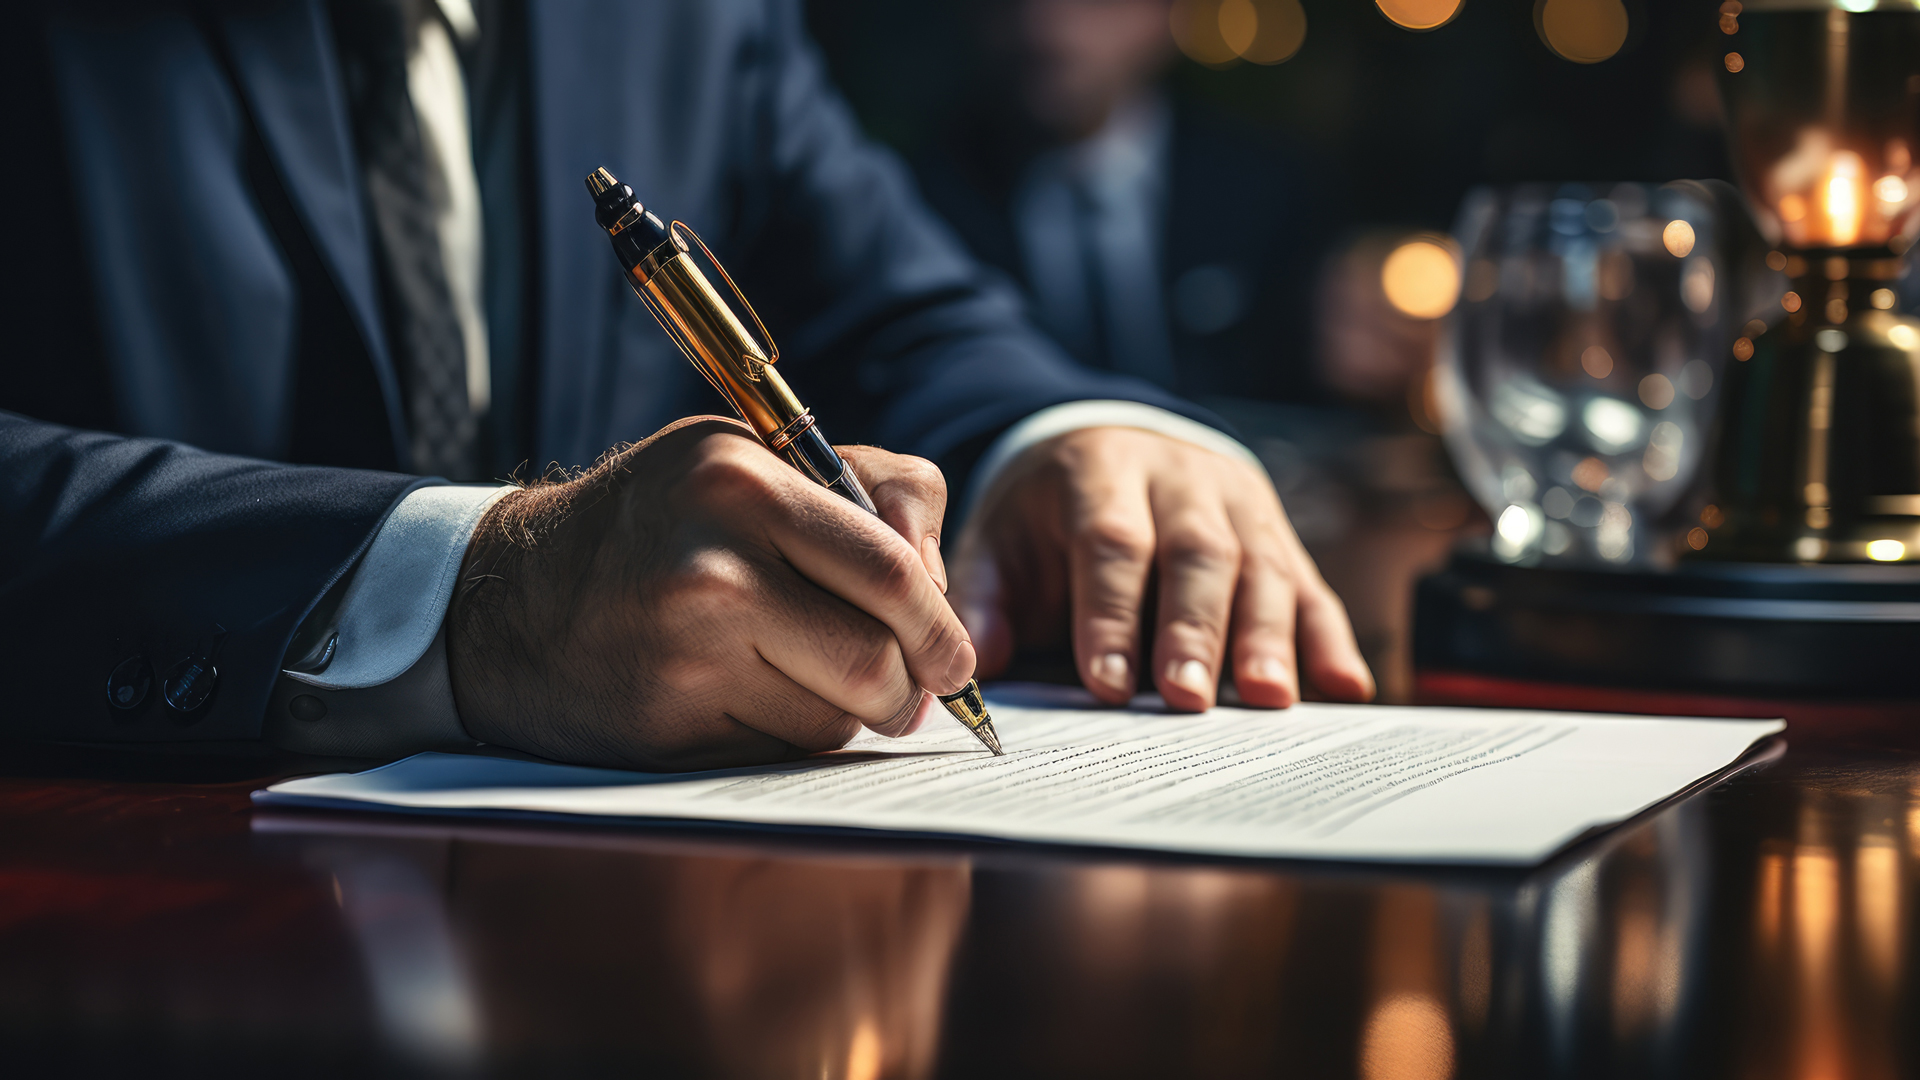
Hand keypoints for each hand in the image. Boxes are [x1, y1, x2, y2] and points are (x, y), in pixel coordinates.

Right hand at [446, 417, 971, 769]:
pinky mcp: (664, 727)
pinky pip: (779, 757)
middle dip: (907, 690)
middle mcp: (711, 561)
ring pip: (835, 720)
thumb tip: (943, 597)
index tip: (953, 660)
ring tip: (792, 678)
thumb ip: (867, 497)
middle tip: (902, 693)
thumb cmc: (659, 524)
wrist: (506, 597)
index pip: (890, 568)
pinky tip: (736, 703)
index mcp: (741, 479)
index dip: (941, 627)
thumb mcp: (748, 465)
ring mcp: (683, 650)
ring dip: (840, 717)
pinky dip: (782, 743)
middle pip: (876, 659)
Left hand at [948, 427, 1373, 710]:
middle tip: (1188, 699)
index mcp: (1103, 472)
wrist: (1110, 444)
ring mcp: (1242, 506)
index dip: (1110, 613)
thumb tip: (976, 664)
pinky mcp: (1281, 538)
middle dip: (1194, 629)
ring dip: (1270, 637)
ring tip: (1268, 700)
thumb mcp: (1002, 535)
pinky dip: (1331, 640)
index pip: (1113, 542)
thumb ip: (987, 596)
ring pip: (1265, 566)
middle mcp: (1182, 481)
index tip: (1106, 683)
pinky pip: (1313, 587)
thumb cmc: (1050, 514)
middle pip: (1198, 553)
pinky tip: (1348, 688)